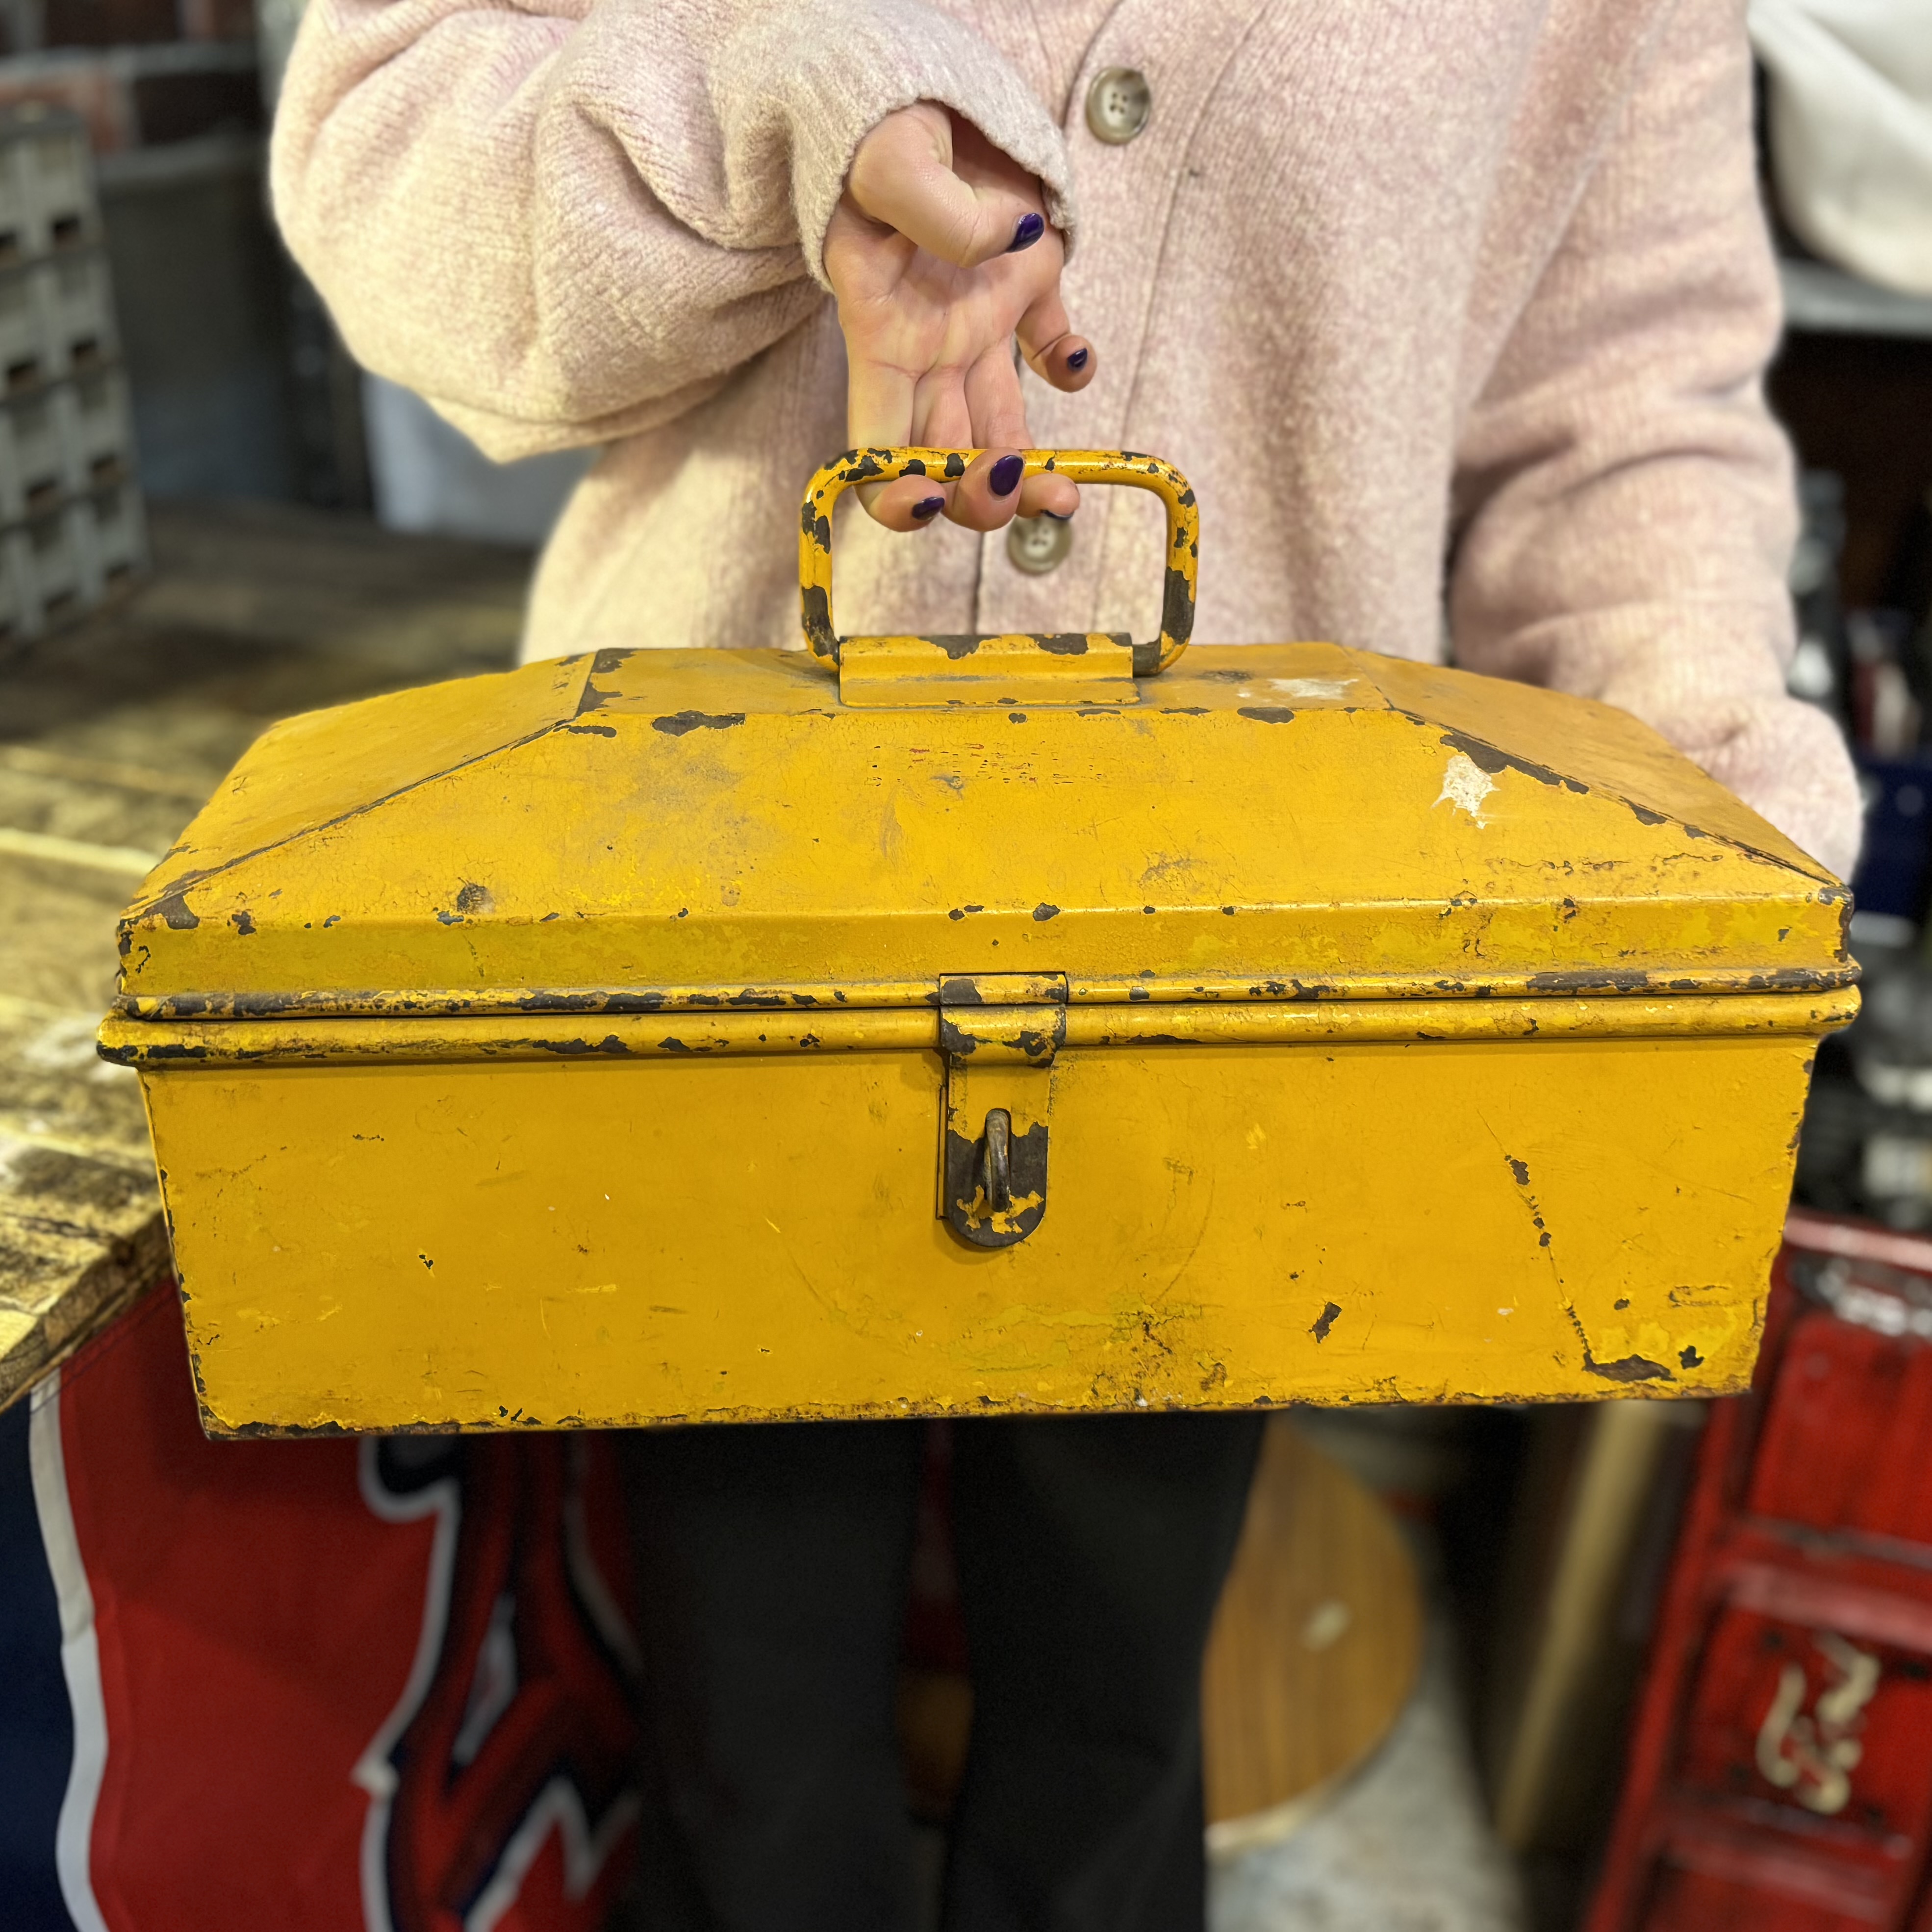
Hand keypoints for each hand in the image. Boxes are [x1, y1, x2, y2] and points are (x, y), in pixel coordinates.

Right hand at [823, 102, 1094, 531]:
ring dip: (1032, 474)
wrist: (915, 80)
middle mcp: (925, 350)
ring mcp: (976, 326)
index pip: (872, 447)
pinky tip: (1079, 362)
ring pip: (1001, 432)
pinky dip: (1073, 369)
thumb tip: (1008, 245)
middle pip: (946, 460)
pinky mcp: (1025, 289)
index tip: (931, 501)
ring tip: (1067, 492)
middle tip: (1020, 493)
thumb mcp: (892, 158)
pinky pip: (1052, 352)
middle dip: (979, 499)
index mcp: (878, 336)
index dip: (894, 492)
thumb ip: (937, 211)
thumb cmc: (881, 119)